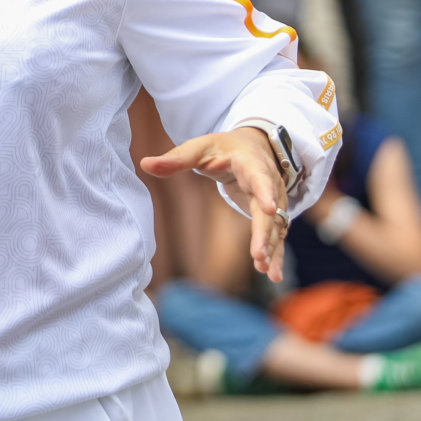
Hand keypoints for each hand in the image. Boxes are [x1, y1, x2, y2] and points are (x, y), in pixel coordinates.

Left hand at [143, 128, 290, 281]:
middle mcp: (268, 183)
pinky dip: (275, 253)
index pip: (259, 176)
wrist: (254, 147)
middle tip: (258, 255)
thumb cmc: (223, 148)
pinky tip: (271, 273)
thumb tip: (145, 164)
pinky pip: (275, 235)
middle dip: (264, 232)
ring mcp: (274, 200)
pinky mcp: (271, 214)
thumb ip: (175, 158)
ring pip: (275, 226)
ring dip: (272, 248)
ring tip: (267, 270)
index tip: (268, 208)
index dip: (265, 191)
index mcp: (250, 162)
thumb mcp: (199, 148)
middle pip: (268, 210)